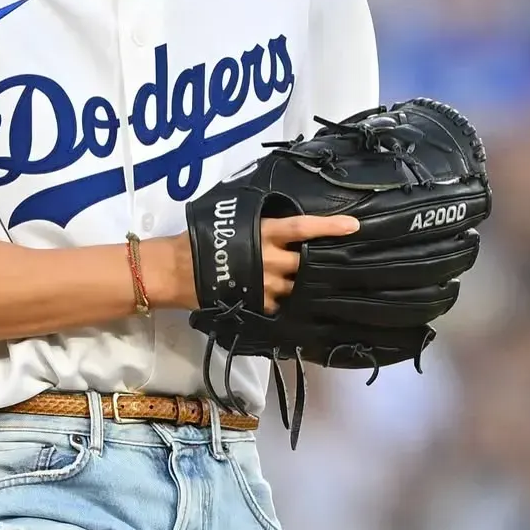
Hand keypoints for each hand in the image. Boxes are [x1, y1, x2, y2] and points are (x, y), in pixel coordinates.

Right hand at [147, 215, 359, 313]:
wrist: (176, 270)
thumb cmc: (201, 240)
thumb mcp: (234, 225)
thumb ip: (262, 228)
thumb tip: (287, 231)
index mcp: (265, 232)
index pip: (304, 228)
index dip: (330, 227)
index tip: (354, 226)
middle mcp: (271, 257)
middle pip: (306, 261)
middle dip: (311, 263)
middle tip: (316, 262)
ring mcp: (267, 284)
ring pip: (296, 285)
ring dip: (295, 283)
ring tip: (285, 281)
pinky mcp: (261, 304)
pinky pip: (282, 304)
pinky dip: (281, 301)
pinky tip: (273, 297)